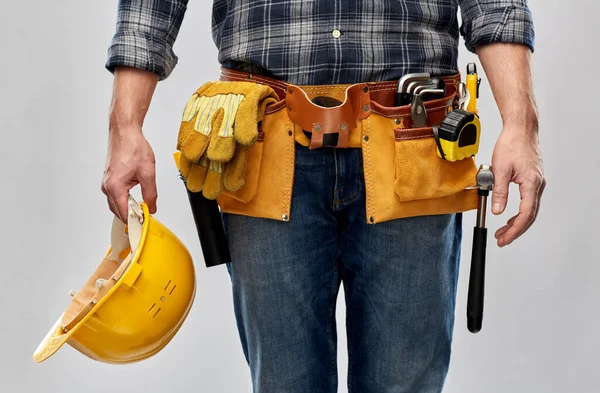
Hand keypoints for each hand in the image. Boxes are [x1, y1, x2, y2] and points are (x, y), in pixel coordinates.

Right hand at [101, 126, 157, 221]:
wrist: (125, 132)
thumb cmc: (133, 147)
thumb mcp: (148, 173)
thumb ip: (151, 194)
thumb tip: (152, 208)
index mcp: (115, 187)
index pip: (125, 214)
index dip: (136, 222)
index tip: (145, 225)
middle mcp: (107, 187)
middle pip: (119, 211)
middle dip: (132, 217)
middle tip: (146, 218)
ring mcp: (106, 183)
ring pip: (116, 204)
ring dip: (128, 209)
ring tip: (143, 209)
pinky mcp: (109, 179)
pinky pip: (115, 196)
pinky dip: (124, 201)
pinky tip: (135, 199)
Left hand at [490, 123, 545, 246]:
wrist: (521, 129)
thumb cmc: (511, 144)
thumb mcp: (500, 169)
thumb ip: (499, 192)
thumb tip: (497, 211)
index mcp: (531, 184)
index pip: (525, 215)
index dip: (514, 230)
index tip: (504, 238)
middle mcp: (538, 184)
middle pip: (529, 215)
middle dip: (515, 230)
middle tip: (502, 239)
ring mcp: (537, 182)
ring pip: (530, 209)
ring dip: (517, 222)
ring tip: (503, 230)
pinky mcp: (533, 179)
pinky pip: (528, 201)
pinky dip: (519, 211)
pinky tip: (509, 215)